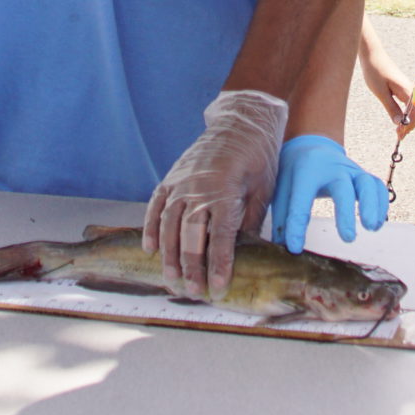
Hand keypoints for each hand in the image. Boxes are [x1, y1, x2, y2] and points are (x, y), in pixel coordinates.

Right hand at [143, 89, 287, 299]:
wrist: (241, 122)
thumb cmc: (258, 157)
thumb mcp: (264, 190)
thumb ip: (251, 222)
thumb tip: (248, 254)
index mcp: (226, 193)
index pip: (220, 238)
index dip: (219, 265)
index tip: (218, 287)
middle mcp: (199, 189)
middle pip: (190, 236)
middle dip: (191, 267)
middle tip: (193, 292)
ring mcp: (181, 183)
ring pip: (169, 225)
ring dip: (168, 255)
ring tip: (171, 279)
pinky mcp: (171, 178)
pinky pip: (156, 206)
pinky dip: (150, 228)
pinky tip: (150, 248)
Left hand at [272, 135, 386, 252]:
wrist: (310, 145)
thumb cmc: (293, 172)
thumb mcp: (281, 188)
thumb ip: (282, 216)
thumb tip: (281, 247)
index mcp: (305, 170)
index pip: (300, 201)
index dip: (296, 226)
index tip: (295, 249)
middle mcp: (332, 168)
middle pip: (342, 188)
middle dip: (346, 213)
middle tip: (348, 238)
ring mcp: (350, 170)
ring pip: (367, 184)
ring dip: (372, 206)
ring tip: (371, 228)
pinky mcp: (362, 175)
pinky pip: (378, 186)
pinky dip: (381, 204)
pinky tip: (378, 224)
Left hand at [357, 34, 414, 131]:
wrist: (372, 56)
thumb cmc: (375, 71)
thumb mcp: (380, 92)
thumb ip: (391, 107)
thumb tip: (399, 123)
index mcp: (407, 90)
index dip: (411, 124)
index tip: (401, 133)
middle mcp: (411, 90)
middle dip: (411, 125)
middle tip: (399, 136)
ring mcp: (408, 90)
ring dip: (409, 121)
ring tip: (399, 133)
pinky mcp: (403, 89)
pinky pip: (410, 105)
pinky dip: (406, 115)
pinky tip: (399, 121)